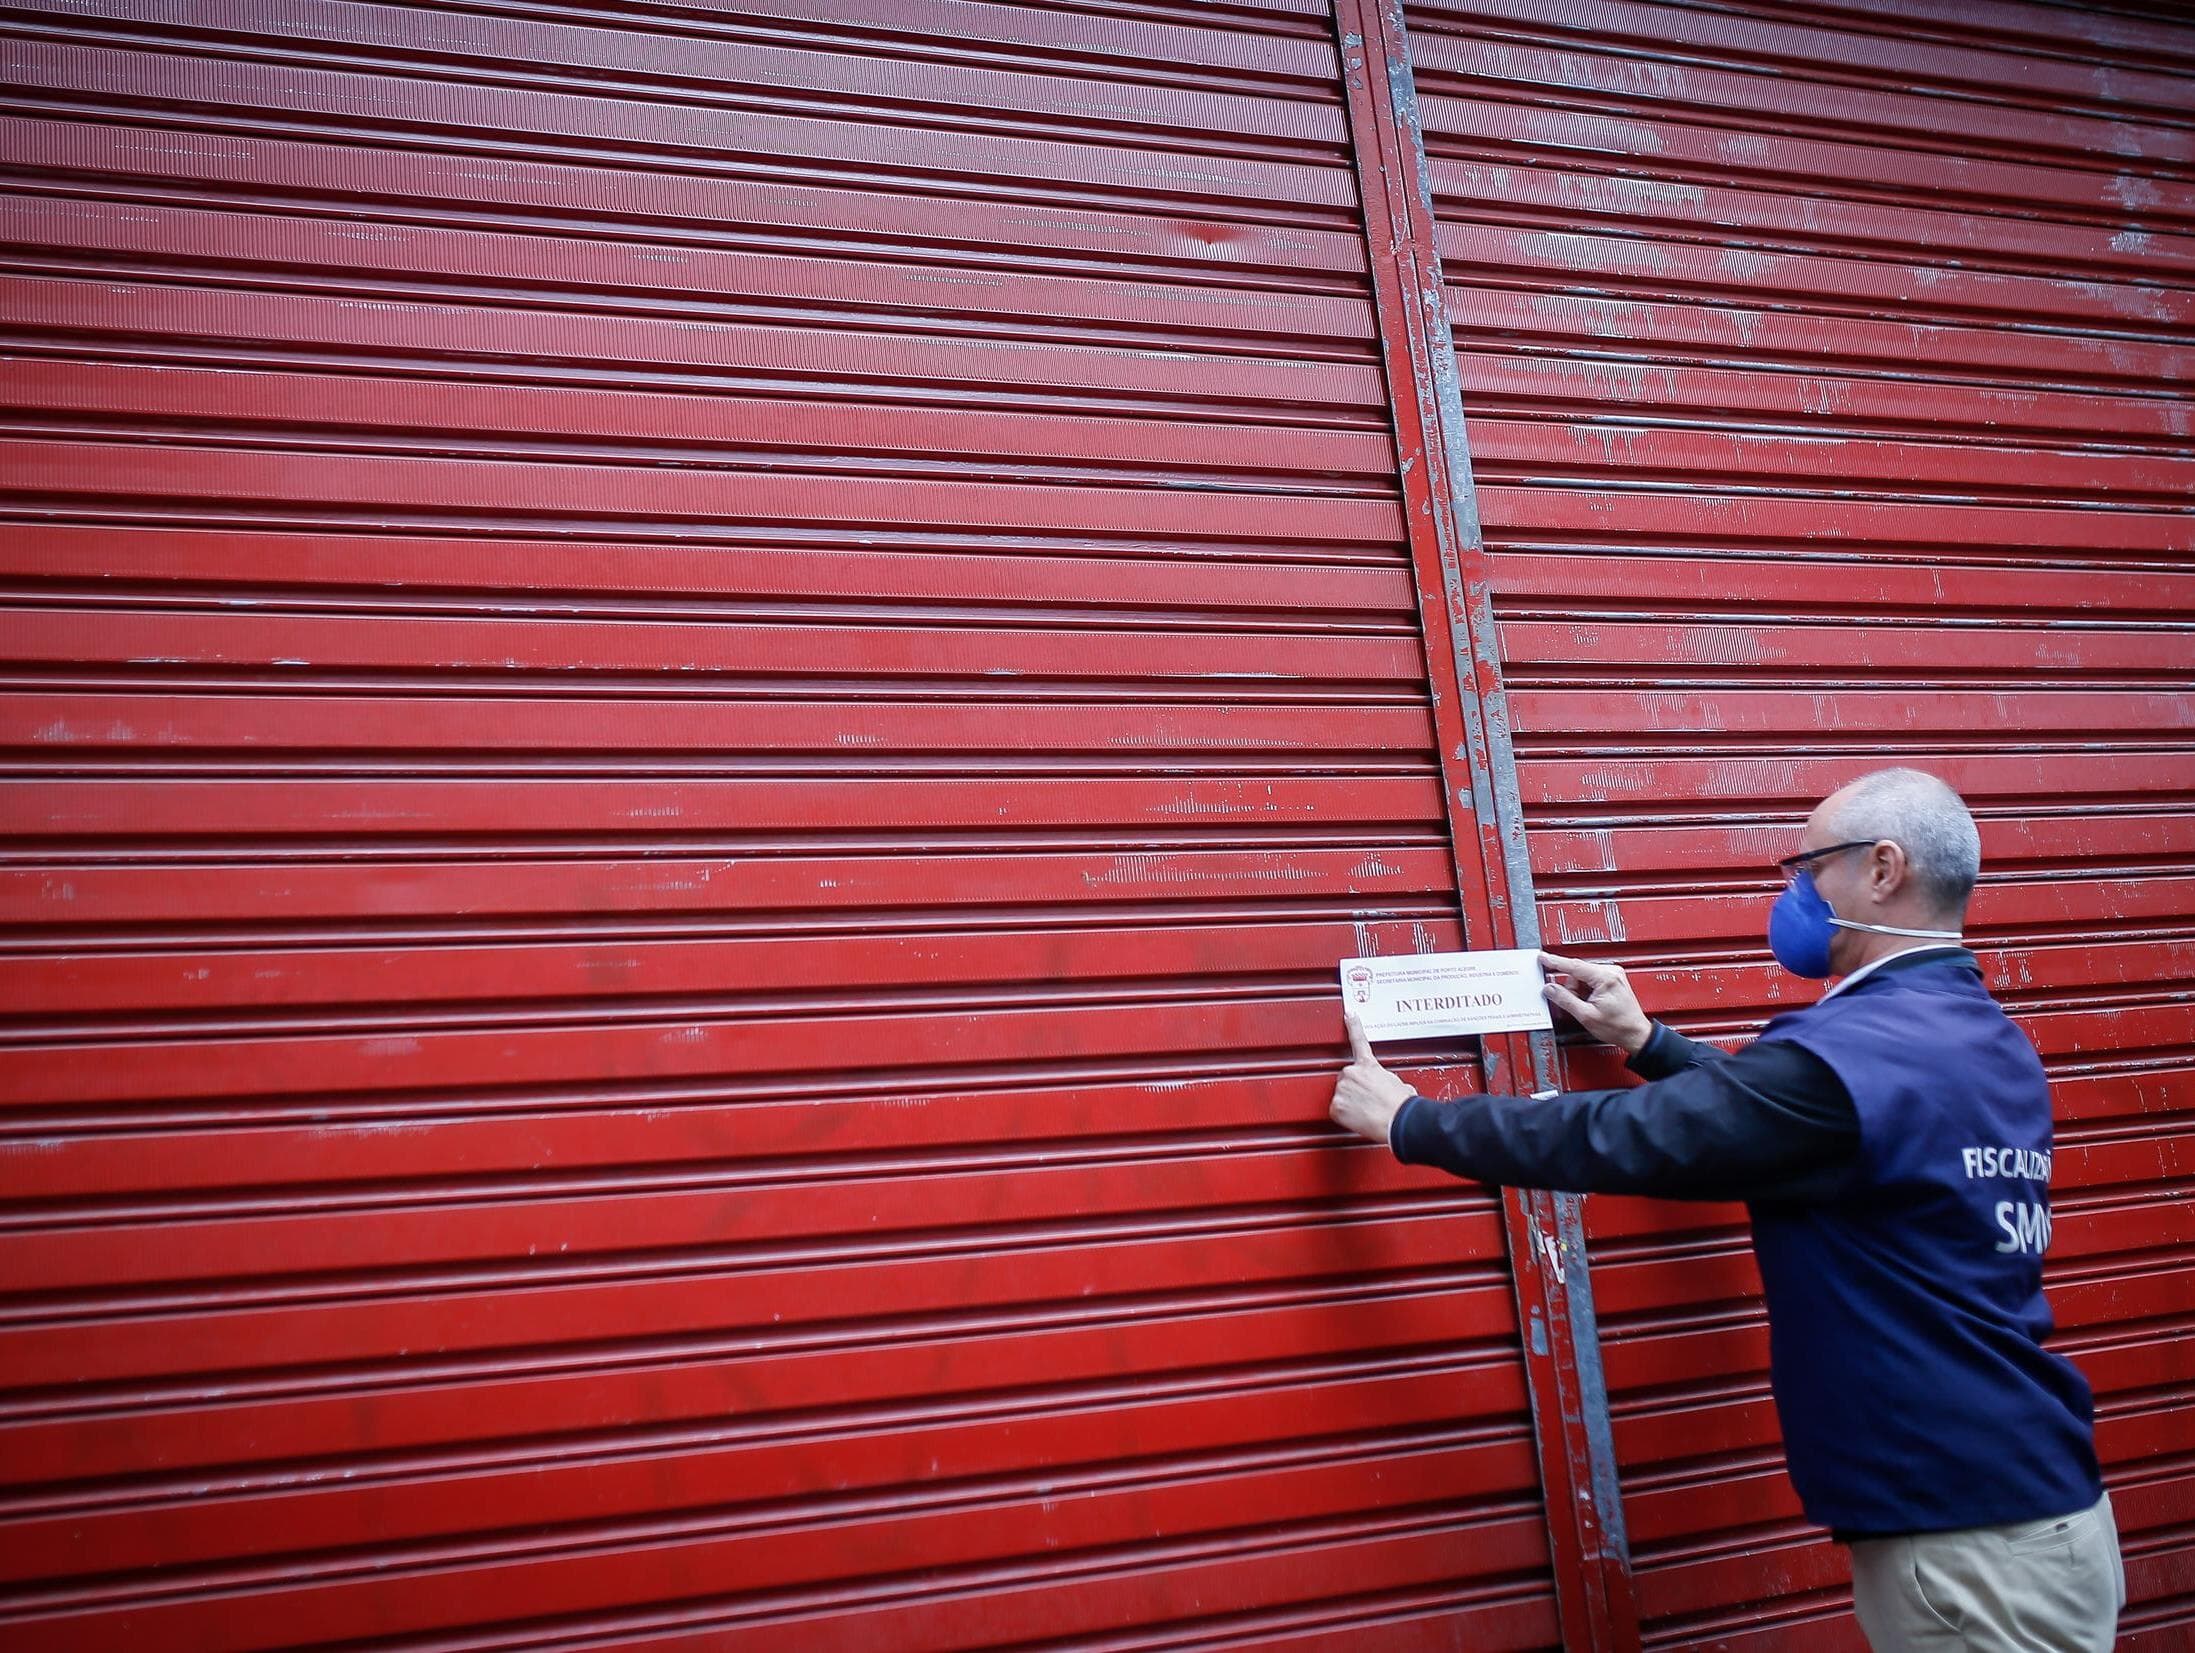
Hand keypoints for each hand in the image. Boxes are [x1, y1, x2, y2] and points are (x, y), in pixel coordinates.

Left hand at [1330, 1014, 1416, 1144]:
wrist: (1397, 1122)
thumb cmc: (1401, 1106)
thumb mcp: (1398, 1085)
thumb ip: (1385, 1080)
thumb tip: (1390, 1087)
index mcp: (1368, 1065)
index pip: (1359, 1040)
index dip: (1354, 1025)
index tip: (1349, 1013)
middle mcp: (1352, 1073)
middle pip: (1346, 1078)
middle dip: (1355, 1088)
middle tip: (1369, 1101)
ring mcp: (1342, 1088)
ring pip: (1341, 1095)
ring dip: (1351, 1102)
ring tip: (1367, 1111)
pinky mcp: (1336, 1105)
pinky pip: (1338, 1111)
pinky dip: (1346, 1117)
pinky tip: (1359, 1119)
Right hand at [1538, 951, 1652, 1053]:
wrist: (1635, 1033)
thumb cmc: (1618, 1026)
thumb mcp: (1586, 1015)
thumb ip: (1565, 1000)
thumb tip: (1550, 989)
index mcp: (1605, 977)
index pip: (1574, 965)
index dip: (1555, 962)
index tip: (1543, 958)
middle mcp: (1611, 972)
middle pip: (1577, 972)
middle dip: (1571, 988)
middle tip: (1576, 1003)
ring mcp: (1613, 974)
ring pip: (1583, 977)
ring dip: (1579, 990)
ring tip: (1587, 1005)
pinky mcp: (1613, 979)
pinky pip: (1591, 980)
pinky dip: (1586, 990)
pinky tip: (1591, 1002)